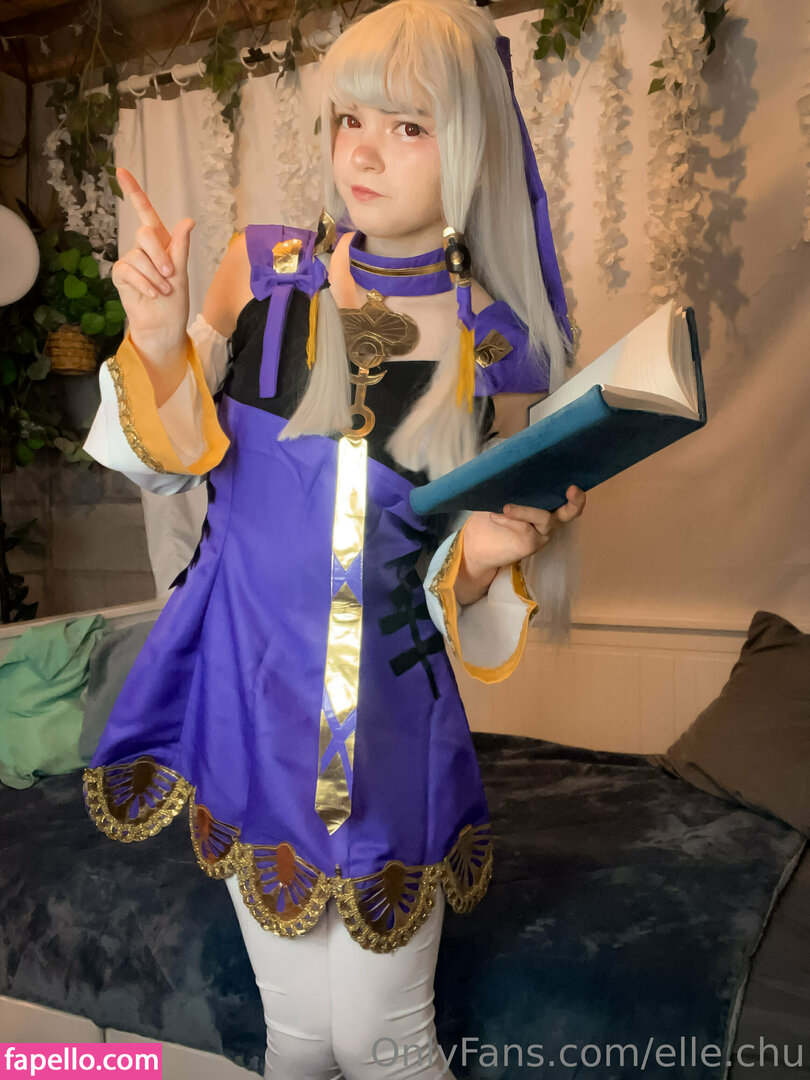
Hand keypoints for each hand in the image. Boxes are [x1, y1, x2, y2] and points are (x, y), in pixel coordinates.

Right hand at [111, 167, 194, 350]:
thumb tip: (188, 221)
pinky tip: (151, 294)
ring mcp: (131, 261)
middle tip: (170, 275)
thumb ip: (181, 247)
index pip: (145, 212)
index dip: (133, 192)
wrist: (164, 324)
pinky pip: (129, 270)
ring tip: (163, 290)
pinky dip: (144, 284)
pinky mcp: (121, 275)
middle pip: (145, 233)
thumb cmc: (175, 300)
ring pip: (138, 255)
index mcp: (161, 242)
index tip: (120, 170)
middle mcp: (144, 248)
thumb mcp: (182, 272)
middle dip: (160, 255)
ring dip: (155, 276)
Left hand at [462, 485, 586, 579]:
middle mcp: (550, 518)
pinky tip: (495, 516)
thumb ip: (509, 480)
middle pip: (571, 511)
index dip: (576, 493)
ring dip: (525, 511)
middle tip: (573, 489)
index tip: (574, 485)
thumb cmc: (490, 511)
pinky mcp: (531, 545)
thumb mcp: (499, 492)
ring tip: (505, 507)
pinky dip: (510, 521)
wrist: (474, 542)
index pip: (567, 497)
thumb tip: (507, 462)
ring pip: (545, 519)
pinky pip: (526, 530)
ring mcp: (542, 533)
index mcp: (546, 502)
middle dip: (576, 501)